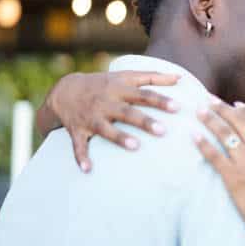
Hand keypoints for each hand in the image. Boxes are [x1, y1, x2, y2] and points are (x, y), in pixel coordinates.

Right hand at [41, 71, 180, 171]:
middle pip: (127, 113)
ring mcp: (91, 117)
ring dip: (119, 138)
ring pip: (105, 129)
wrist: (64, 90)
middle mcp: (105, 102)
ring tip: (136, 147)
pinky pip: (78, 145)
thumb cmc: (103, 84)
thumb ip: (152, 77)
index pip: (143, 94)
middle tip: (163, 131)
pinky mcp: (77, 130)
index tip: (177, 107)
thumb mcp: (125, 76)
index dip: (160, 100)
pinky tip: (87, 169)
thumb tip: (180, 77)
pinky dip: (81, 157)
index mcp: (119, 89)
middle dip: (144, 121)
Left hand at [194, 97, 244, 244]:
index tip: (235, 104)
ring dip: (210, 119)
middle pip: (238, 121)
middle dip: (222, 108)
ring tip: (199, 111)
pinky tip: (194, 135)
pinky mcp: (232, 178)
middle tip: (209, 100)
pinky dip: (203, 144)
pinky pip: (214, 156)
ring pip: (225, 134)